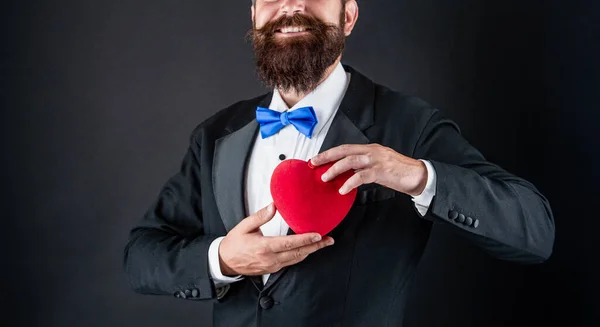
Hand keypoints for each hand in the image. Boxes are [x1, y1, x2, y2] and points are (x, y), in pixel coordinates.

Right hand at [218, 202, 334, 275]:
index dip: (305, 239)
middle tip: (329, 240)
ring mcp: (273, 266)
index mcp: (264, 247)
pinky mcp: (273, 269)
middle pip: (298, 253)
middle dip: (316, 246)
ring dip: (311, 251)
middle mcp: (271, 259)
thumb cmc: (234, 243)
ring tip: (323, 243)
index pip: (289, 243)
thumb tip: (274, 205)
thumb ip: (260, 216)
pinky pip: (291, 262)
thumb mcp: (244, 226)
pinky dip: (301, 255)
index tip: (318, 235)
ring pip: (297, 259)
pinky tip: (308, 249)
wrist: (225, 261)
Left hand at [310, 144, 427, 196]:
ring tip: (324, 178)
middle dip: (327, 156)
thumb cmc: (399, 172)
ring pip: (350, 161)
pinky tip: (342, 189)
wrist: (418, 175)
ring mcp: (377, 160)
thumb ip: (364, 166)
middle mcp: (372, 151)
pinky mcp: (381, 171)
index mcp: (371, 148)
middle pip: (344, 150)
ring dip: (335, 169)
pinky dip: (350, 182)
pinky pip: (361, 176)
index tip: (317, 158)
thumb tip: (348, 172)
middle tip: (313, 163)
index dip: (330, 152)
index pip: (346, 148)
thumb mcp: (379, 164)